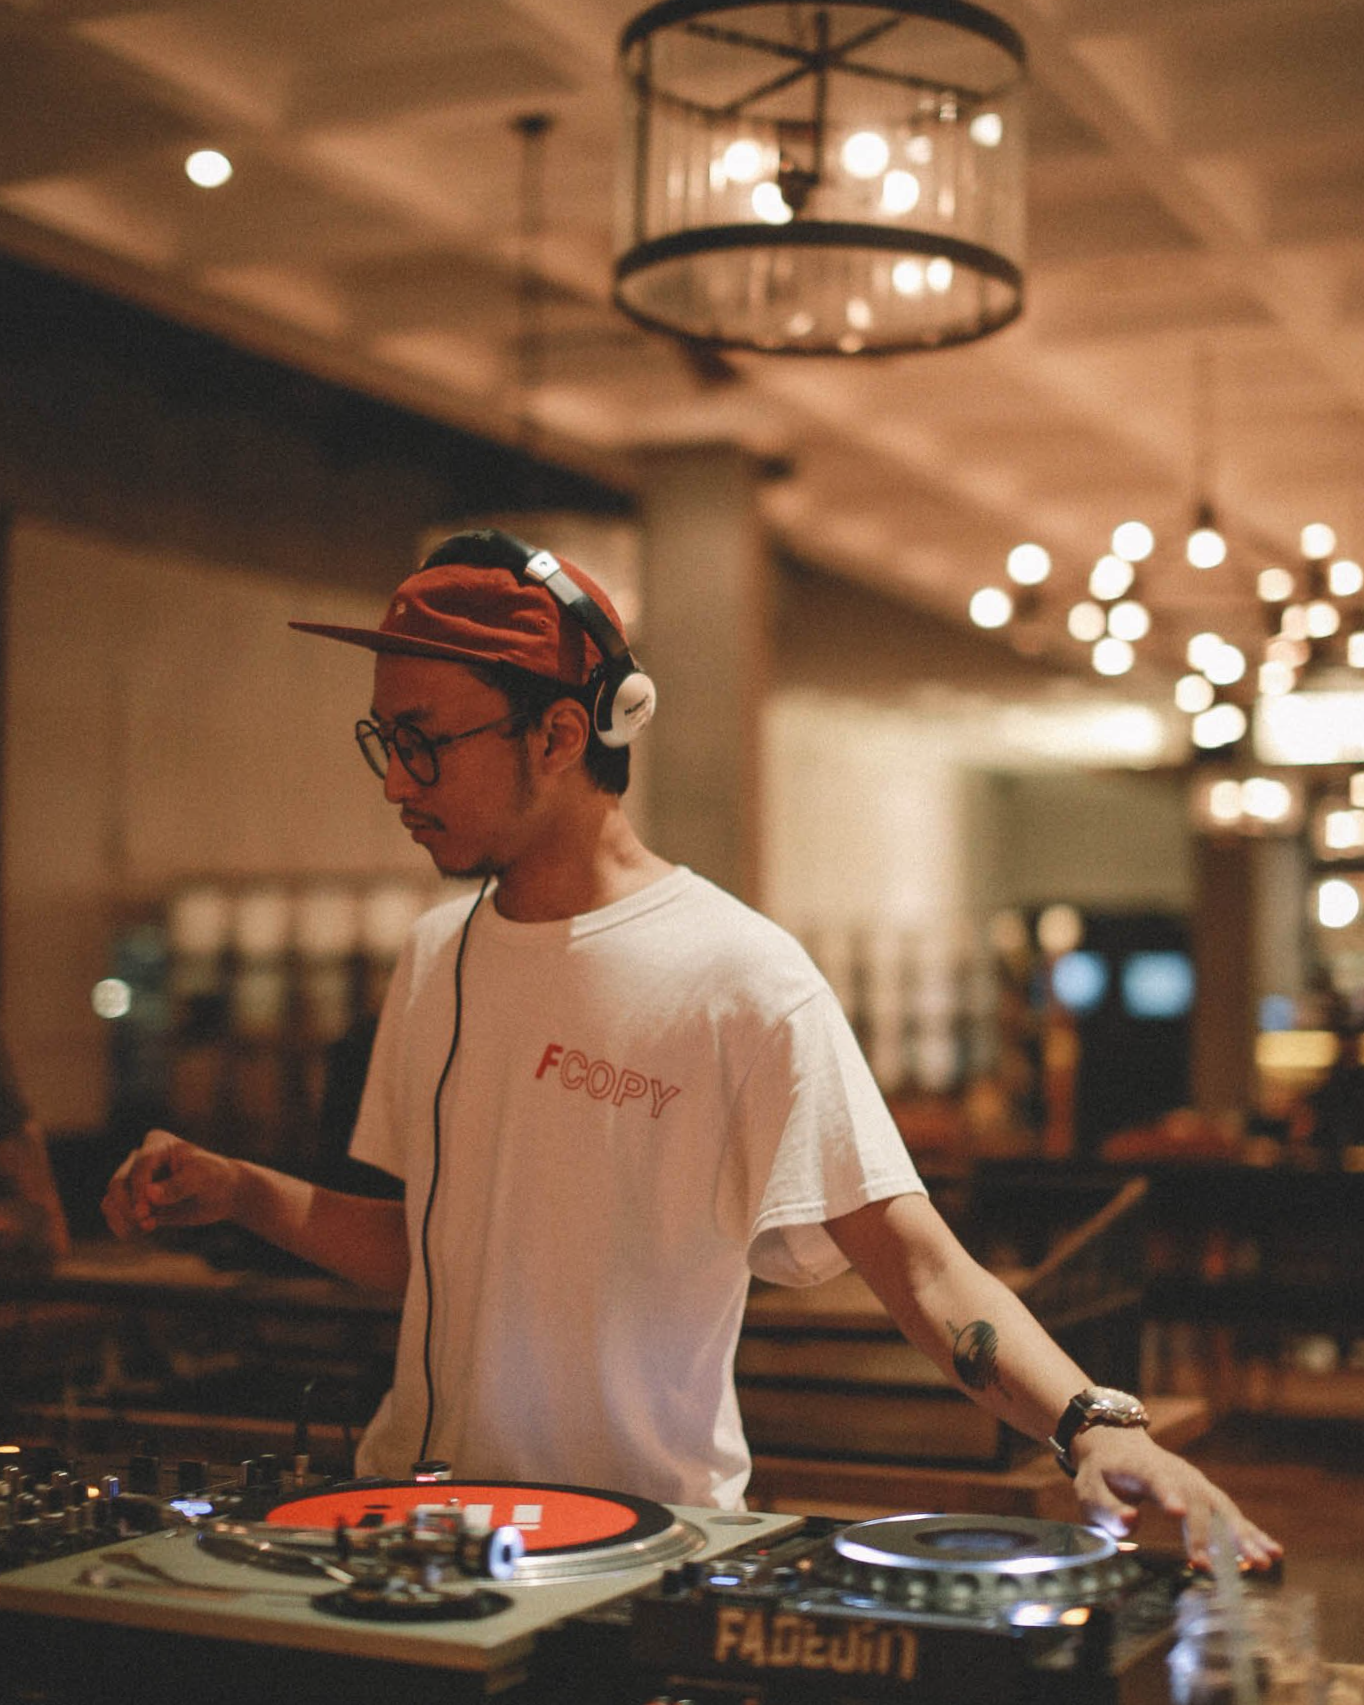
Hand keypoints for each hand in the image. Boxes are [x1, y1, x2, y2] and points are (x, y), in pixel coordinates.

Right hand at [101, 1130, 240, 1238]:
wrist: (221, 1194)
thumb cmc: (214, 1178)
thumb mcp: (202, 1178)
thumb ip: (177, 1186)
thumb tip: (149, 1196)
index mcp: (157, 1143)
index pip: (139, 1165)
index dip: (139, 1189)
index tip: (145, 1211)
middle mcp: (140, 1159)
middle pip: (118, 1183)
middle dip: (128, 1206)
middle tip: (146, 1222)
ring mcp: (134, 1180)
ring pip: (111, 1199)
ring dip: (124, 1218)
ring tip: (147, 1227)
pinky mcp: (133, 1200)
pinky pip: (114, 1213)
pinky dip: (122, 1226)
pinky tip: (142, 1231)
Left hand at [1070, 1426, 1281, 1570]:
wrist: (1118, 1444)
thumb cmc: (1102, 1472)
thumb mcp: (1089, 1488)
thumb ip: (1107, 1508)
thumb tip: (1133, 1523)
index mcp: (1144, 1468)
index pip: (1157, 1479)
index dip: (1168, 1494)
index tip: (1177, 1513)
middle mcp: (1177, 1473)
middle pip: (1197, 1501)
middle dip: (1209, 1535)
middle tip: (1216, 1566)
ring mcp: (1196, 1483)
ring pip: (1223, 1509)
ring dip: (1241, 1537)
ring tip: (1260, 1563)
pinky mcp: (1207, 1495)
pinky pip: (1232, 1515)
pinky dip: (1252, 1533)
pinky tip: (1273, 1552)